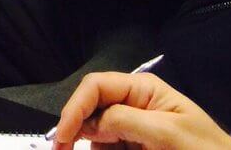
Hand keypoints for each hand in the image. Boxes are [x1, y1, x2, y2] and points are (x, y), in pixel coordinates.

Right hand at [53, 71, 230, 149]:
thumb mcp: (166, 134)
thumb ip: (126, 122)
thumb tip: (90, 124)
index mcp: (142, 89)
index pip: (97, 86)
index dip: (75, 106)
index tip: (63, 136)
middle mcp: (134, 103)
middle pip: (92, 108)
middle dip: (75, 128)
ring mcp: (135, 127)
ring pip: (97, 132)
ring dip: (89, 144)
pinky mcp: (136, 147)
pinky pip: (110, 146)